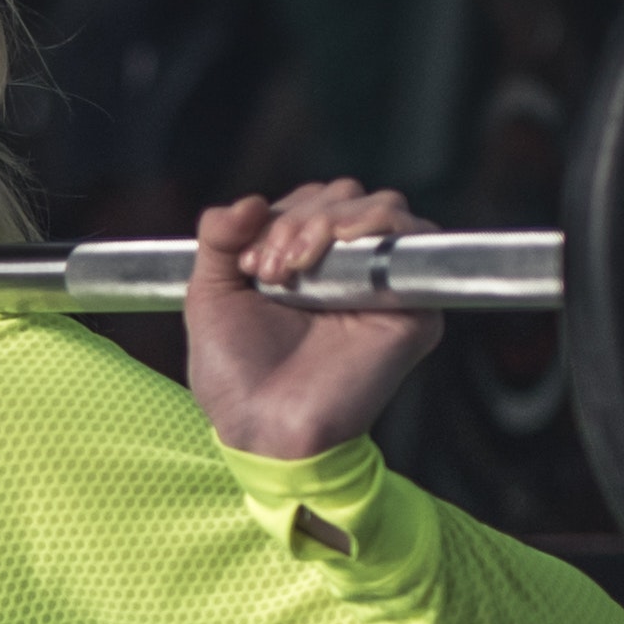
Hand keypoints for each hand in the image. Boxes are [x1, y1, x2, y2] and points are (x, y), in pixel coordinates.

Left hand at [183, 183, 436, 464]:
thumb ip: (218, 237)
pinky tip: (328, 258)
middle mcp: (352, 270)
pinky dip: (370, 227)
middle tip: (270, 272)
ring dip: (326, 222)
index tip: (249, 264)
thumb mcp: (209, 294)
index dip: (280, 216)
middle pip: (348, 196)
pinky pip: (412, 237)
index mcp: (311, 263)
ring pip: (381, 207)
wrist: (262, 426)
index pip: (314, 200)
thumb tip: (250, 199)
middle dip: (300, 219)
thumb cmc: (235, 374)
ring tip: (291, 270)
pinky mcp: (414, 307)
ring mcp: (385, 286)